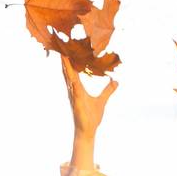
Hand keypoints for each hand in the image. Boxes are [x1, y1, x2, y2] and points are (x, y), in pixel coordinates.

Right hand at [61, 55, 117, 169]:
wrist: (88, 131)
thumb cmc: (91, 118)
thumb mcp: (102, 101)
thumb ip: (108, 90)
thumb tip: (115, 81)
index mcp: (77, 89)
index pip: (72, 71)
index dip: (70, 60)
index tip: (67, 48)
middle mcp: (72, 89)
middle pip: (67, 70)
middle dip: (64, 58)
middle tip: (61, 44)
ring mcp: (73, 94)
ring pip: (67, 75)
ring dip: (64, 64)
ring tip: (62, 51)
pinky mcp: (76, 99)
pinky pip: (72, 84)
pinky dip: (70, 76)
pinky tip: (68, 69)